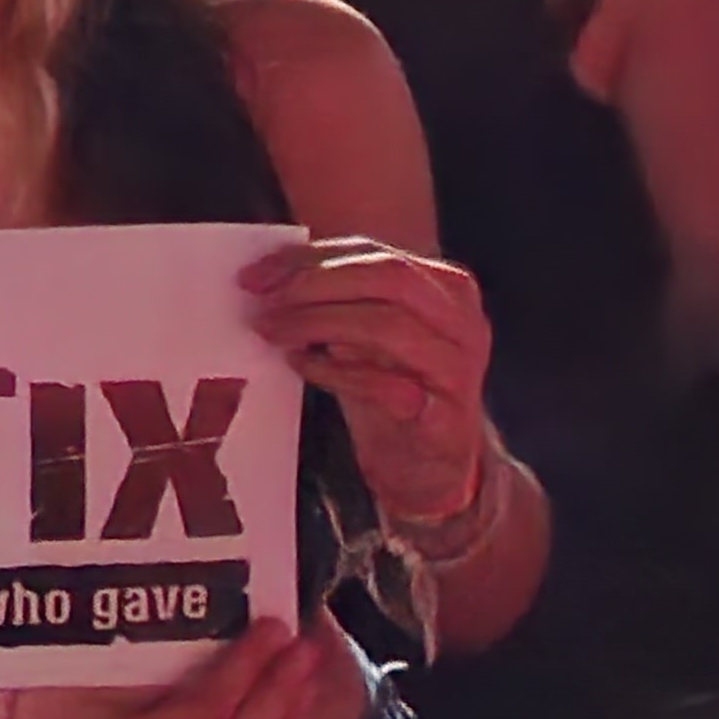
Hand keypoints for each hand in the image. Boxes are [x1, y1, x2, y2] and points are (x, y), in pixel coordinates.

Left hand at [243, 237, 492, 525]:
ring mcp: (459, 367)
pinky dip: (335, 372)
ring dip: (318, 323)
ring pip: (387, 325)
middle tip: (263, 299)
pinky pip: (386, 385)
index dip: (310, 258)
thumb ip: (334, 299)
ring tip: (274, 331)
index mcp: (445, 287)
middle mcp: (462, 320)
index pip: (373, 252)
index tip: (257, 274)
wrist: (428, 466)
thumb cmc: (390, 389)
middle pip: (388, 276)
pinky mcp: (446, 415)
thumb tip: (268, 276)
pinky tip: (301, 366)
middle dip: (316, 283)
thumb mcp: (362, 334)